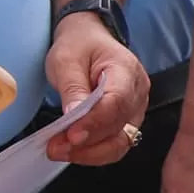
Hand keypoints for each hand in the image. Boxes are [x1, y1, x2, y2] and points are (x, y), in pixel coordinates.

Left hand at [43, 13, 151, 165]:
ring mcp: (135, 110)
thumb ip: (72, 88)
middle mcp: (138, 93)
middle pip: (120, 128)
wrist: (88, 39)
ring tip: (59, 150)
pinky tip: (72, 150)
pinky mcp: (126, 122)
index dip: (94, 123)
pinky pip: (114, 144)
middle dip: (87, 144)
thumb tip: (74, 117)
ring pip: (120, 143)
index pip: (116, 103)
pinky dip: (93, 152)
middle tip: (56, 147)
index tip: (70, 135)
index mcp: (126, 70)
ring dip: (89, 153)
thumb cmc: (78, 45)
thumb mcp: (66, 60)